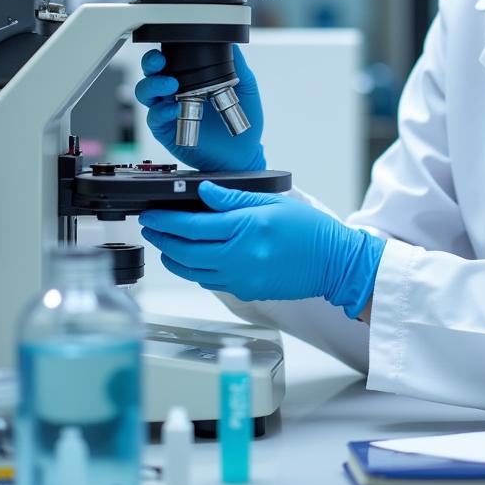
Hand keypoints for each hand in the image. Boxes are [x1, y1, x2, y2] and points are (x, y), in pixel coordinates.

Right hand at [134, 45, 265, 171]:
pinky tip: (173, 109)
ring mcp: (169, 110)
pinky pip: (154, 118)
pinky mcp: (166, 130)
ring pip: (146, 93)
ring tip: (171, 85)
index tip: (168, 49)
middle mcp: (175, 92)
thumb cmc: (244, 120)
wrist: (243, 153)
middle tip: (160, 63)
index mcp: (192, 78)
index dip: (164, 52)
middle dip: (151, 64)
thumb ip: (238, 66)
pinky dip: (161, 111)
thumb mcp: (245, 87)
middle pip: (151, 73)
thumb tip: (232, 43)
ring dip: (153, 85)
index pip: (170, 60)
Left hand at [139, 182, 384, 318]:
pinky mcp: (245, 291)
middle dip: (162, 238)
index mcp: (245, 228)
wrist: (333, 263)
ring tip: (164, 244)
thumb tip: (203, 192)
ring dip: (173, 257)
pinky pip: (209, 281)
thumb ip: (234, 198)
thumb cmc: (309, 230)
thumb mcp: (273, 202)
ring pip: (192, 271)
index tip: (152, 214)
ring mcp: (240, 277)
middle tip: (151, 226)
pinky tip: (191, 259)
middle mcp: (239, 256)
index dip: (166, 220)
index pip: (192, 226)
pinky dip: (194, 270)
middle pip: (185, 251)